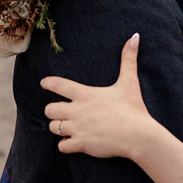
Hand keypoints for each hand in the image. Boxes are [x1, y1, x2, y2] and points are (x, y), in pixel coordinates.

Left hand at [43, 33, 151, 158]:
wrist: (138, 135)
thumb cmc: (134, 107)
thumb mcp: (130, 81)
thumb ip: (129, 59)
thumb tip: (135, 36)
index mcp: (86, 94)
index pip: (58, 85)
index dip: (48, 82)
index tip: (44, 82)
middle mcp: (77, 111)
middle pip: (49, 109)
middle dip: (53, 109)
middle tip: (61, 110)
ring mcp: (78, 128)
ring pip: (53, 127)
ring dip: (59, 126)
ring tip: (68, 126)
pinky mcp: (81, 144)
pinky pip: (62, 146)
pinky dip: (66, 144)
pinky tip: (74, 141)